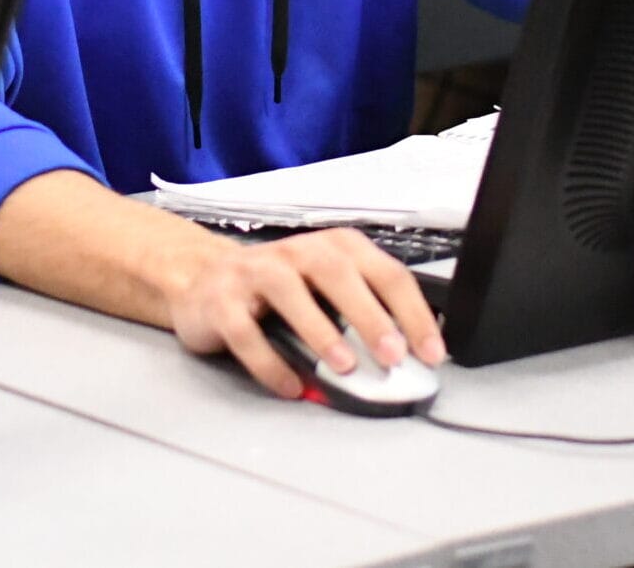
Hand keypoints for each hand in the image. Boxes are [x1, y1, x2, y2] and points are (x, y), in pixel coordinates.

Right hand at [162, 227, 446, 398]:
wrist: (202, 280)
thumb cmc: (276, 290)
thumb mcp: (325, 291)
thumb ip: (362, 316)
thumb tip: (406, 359)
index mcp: (333, 248)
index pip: (384, 272)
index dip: (411, 312)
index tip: (430, 351)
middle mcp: (296, 252)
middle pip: (338, 273)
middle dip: (370, 315)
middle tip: (393, 355)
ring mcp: (255, 273)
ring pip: (290, 293)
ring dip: (321, 330)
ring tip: (344, 367)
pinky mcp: (221, 301)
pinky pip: (245, 331)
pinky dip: (269, 362)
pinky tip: (289, 386)